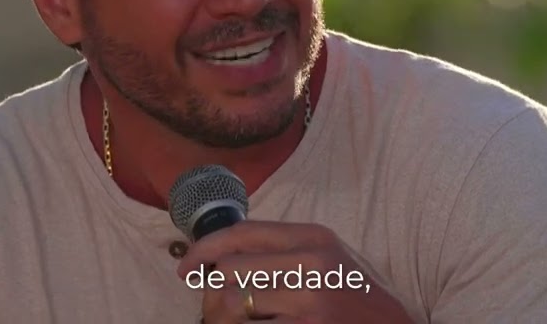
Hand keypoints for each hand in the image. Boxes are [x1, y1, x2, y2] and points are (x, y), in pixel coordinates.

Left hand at [176, 221, 414, 322]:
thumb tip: (223, 256)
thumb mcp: (331, 262)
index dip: (205, 248)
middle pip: (230, 269)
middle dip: (213, 292)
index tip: (187, 266)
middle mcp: (313, 263)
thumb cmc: (358, 303)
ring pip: (232, 304)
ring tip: (239, 322)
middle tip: (215, 308)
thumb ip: (286, 252)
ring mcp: (312, 301)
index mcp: (316, 238)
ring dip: (224, 319)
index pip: (243, 232)